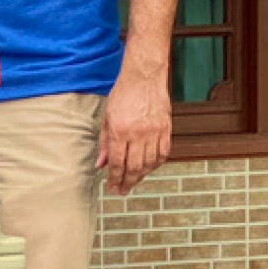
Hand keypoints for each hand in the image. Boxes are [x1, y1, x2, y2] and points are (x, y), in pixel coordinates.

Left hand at [97, 70, 171, 194]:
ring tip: (133, 181)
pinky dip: (156, 164)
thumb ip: (104, 143)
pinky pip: (163, 153)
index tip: (112, 188)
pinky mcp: (166, 129)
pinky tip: (149, 169)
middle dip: (127, 181)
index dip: (114, 178)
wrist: (144, 78)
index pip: (117, 162)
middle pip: (134, 167)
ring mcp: (155, 132)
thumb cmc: (122, 95)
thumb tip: (100, 164)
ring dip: (141, 175)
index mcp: (120, 131)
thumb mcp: (106, 118)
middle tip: (122, 190)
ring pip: (150, 163)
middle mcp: (138, 134)